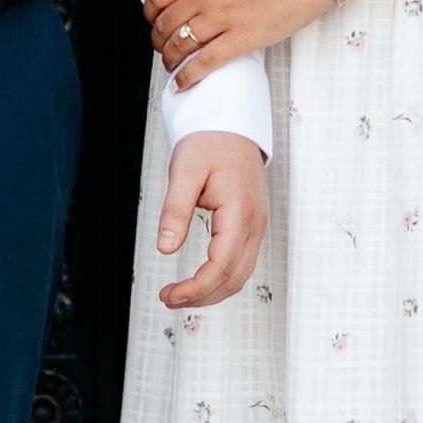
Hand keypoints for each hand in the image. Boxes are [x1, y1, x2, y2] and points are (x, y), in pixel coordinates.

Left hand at [142, 0, 336, 97]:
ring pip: (180, 44)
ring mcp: (224, 17)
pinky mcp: (242, 38)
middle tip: (164, 48)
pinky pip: (205, 62)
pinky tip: (182, 84)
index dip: (150, 14)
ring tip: (173, 66)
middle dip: (158, 40)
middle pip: (164, 24)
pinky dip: (188, 76)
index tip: (155, 22)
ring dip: (170, 59)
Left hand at [152, 130, 265, 309]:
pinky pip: (241, 263)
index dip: (194, 289)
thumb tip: (165, 249)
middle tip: (167, 298)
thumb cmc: (208, 142)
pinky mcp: (251, 225)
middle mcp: (254, 224)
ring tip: (179, 295)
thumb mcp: (184, 172)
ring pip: (240, 275)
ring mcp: (256, 226)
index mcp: (240, 213)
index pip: (220, 267)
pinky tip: (199, 281)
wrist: (231, 123)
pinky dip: (220, 279)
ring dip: (211, 292)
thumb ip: (175, 211)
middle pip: (233, 279)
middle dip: (201, 297)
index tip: (168, 295)